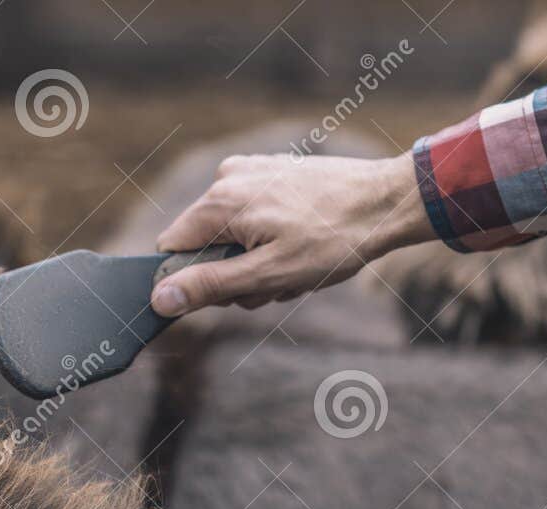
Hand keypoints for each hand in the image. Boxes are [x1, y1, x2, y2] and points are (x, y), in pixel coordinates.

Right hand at [150, 151, 434, 316]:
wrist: (387, 201)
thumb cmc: (334, 240)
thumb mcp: (269, 275)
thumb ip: (210, 286)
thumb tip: (159, 298)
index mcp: (219, 203)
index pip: (172, 252)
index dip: (196, 282)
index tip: (236, 291)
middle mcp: (227, 179)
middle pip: (204, 247)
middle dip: (236, 276)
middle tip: (279, 281)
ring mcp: (250, 172)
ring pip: (232, 237)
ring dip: (258, 263)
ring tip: (297, 264)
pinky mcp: (271, 173)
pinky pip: (252, 218)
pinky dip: (272, 241)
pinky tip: (302, 245)